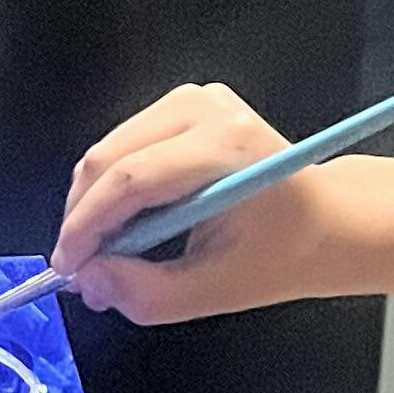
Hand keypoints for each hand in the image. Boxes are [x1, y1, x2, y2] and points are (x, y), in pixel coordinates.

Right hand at [51, 84, 369, 325]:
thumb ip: (146, 292)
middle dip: (83, 217)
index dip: (85, 226)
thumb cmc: (283, 254)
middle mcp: (207, 109)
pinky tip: (125, 225)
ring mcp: (197, 100)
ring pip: (109, 150)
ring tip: (103, 253)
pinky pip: (126, 146)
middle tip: (81, 269)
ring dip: (94, 203)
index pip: (130, 179)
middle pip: (109, 158)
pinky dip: (113, 187)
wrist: (326, 221)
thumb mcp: (216, 290)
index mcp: (226, 148)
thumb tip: (90, 281)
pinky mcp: (187, 104)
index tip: (67, 268)